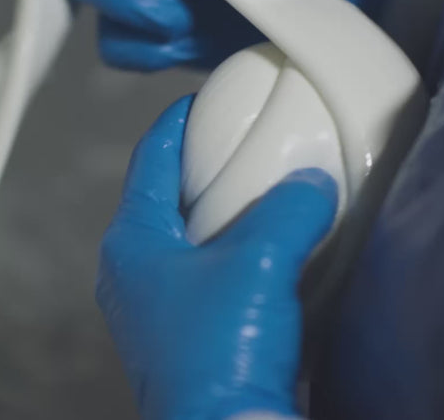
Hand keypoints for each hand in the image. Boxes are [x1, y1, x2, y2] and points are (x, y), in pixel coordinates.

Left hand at [98, 96, 337, 419]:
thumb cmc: (223, 347)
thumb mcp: (260, 258)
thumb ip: (290, 206)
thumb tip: (312, 182)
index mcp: (131, 242)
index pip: (150, 157)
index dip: (180, 120)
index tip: (211, 97)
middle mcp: (133, 275)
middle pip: (169, 198)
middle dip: (209, 168)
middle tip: (250, 142)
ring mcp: (157, 313)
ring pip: (193, 241)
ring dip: (229, 216)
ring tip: (271, 194)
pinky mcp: (186, 341)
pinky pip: (211, 278)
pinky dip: (240, 256)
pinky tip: (278, 254)